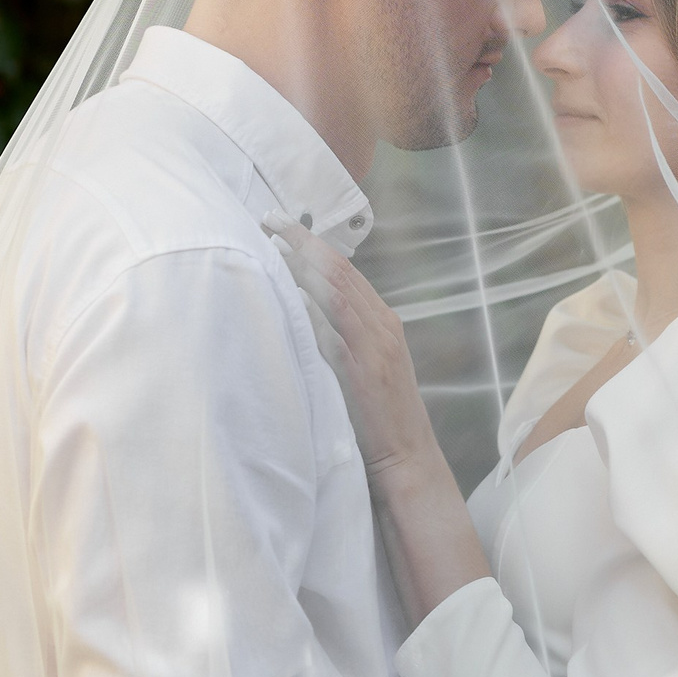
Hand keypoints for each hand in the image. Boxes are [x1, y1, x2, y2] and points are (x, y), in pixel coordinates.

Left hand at [263, 214, 439, 483]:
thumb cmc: (379, 417)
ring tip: (273, 242)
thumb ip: (343, 335)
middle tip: (269, 217)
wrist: (408, 459)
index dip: (313, 243)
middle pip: (340, 271)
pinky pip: (336, 330)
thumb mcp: (365, 365)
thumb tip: (304, 308)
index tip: (283, 224)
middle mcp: (383, 326)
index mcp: (383, 321)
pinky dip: (313, 307)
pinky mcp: (364, 371)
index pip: (345, 270)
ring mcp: (375, 347)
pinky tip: (289, 291)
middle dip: (304, 240)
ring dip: (303, 263)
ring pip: (338, 292)